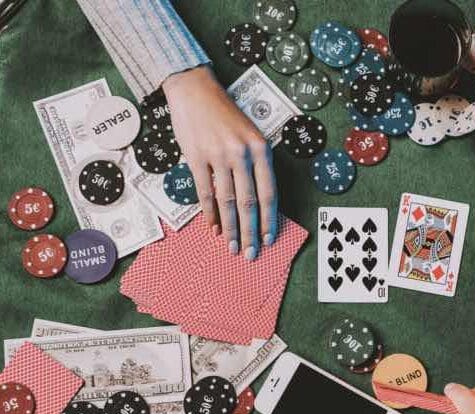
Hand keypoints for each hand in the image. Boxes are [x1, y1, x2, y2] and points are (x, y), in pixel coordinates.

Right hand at [163, 66, 277, 259]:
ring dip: (230, 228)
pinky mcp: (195, 157)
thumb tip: (257, 201)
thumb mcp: (251, 134)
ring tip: (231, 246)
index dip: (269, 219)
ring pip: (227, 201)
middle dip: (251, 231)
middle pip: (249, 202)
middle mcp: (241, 153)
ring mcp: (217, 156)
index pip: (269, 192)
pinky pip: (205, 191)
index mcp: (260, 148)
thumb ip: (256, 164)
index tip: (270, 239)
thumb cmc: (226, 114)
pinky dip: (209, 212)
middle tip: (251, 253)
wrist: (194, 90)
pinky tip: (212, 228)